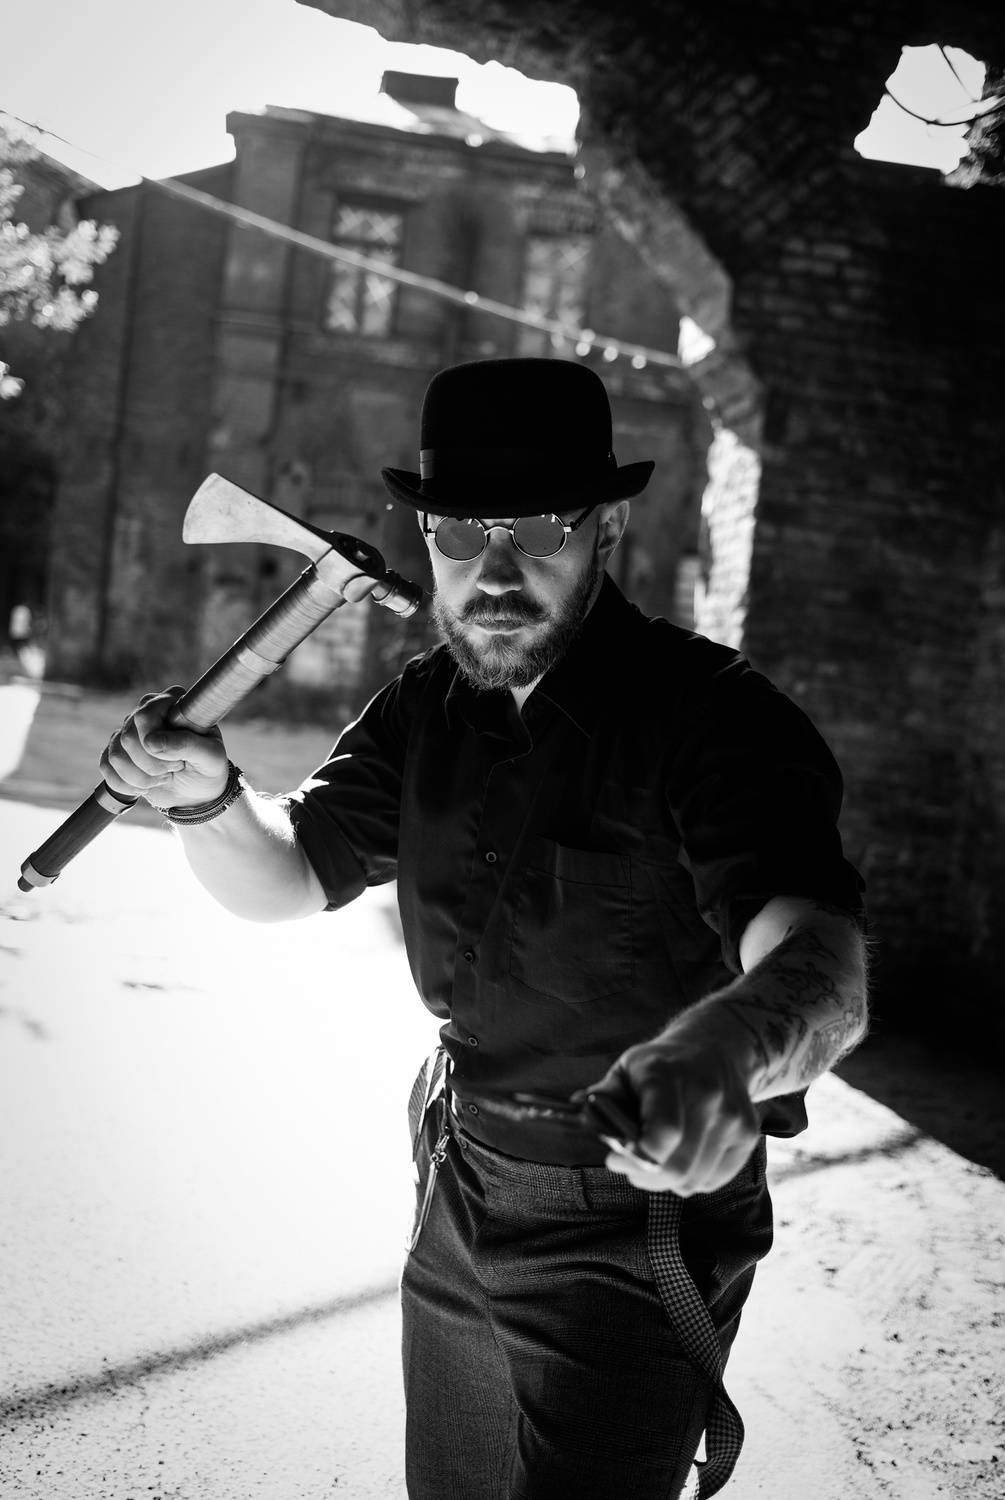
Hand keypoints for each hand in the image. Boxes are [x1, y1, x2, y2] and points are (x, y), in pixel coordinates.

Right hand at [99, 686, 229, 811]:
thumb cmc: (208, 768)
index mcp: (172, 702)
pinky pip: (106, 767)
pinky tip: (146, 786)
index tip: (179, 760)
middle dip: (153, 764)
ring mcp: (128, 730)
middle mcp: (146, 710)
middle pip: (128, 737)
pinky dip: (128, 785)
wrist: (197, 792)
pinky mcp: (116, 751)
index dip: (155, 743)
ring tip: (164, 777)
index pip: (145, 716)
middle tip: (175, 768)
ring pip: (116, 755)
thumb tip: (150, 742)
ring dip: (142, 778)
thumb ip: (186, 743)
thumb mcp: (210, 756)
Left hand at [587, 1034, 760, 1195]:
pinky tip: (682, 1155)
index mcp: (669, 1075)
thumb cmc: (661, 1065)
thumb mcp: (627, 1069)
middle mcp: (707, 1094)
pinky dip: (692, 1179)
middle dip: (645, 1176)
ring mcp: (732, 1115)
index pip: (662, 1135)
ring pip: (694, 1180)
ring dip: (668, 1180)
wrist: (716, 1048)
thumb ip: (604, 1095)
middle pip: (678, 1166)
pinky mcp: (748, 1133)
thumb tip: (579, 1106)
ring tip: (656, 1157)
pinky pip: (713, 1181)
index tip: (614, 1157)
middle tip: (630, 1167)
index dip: (636, 1158)